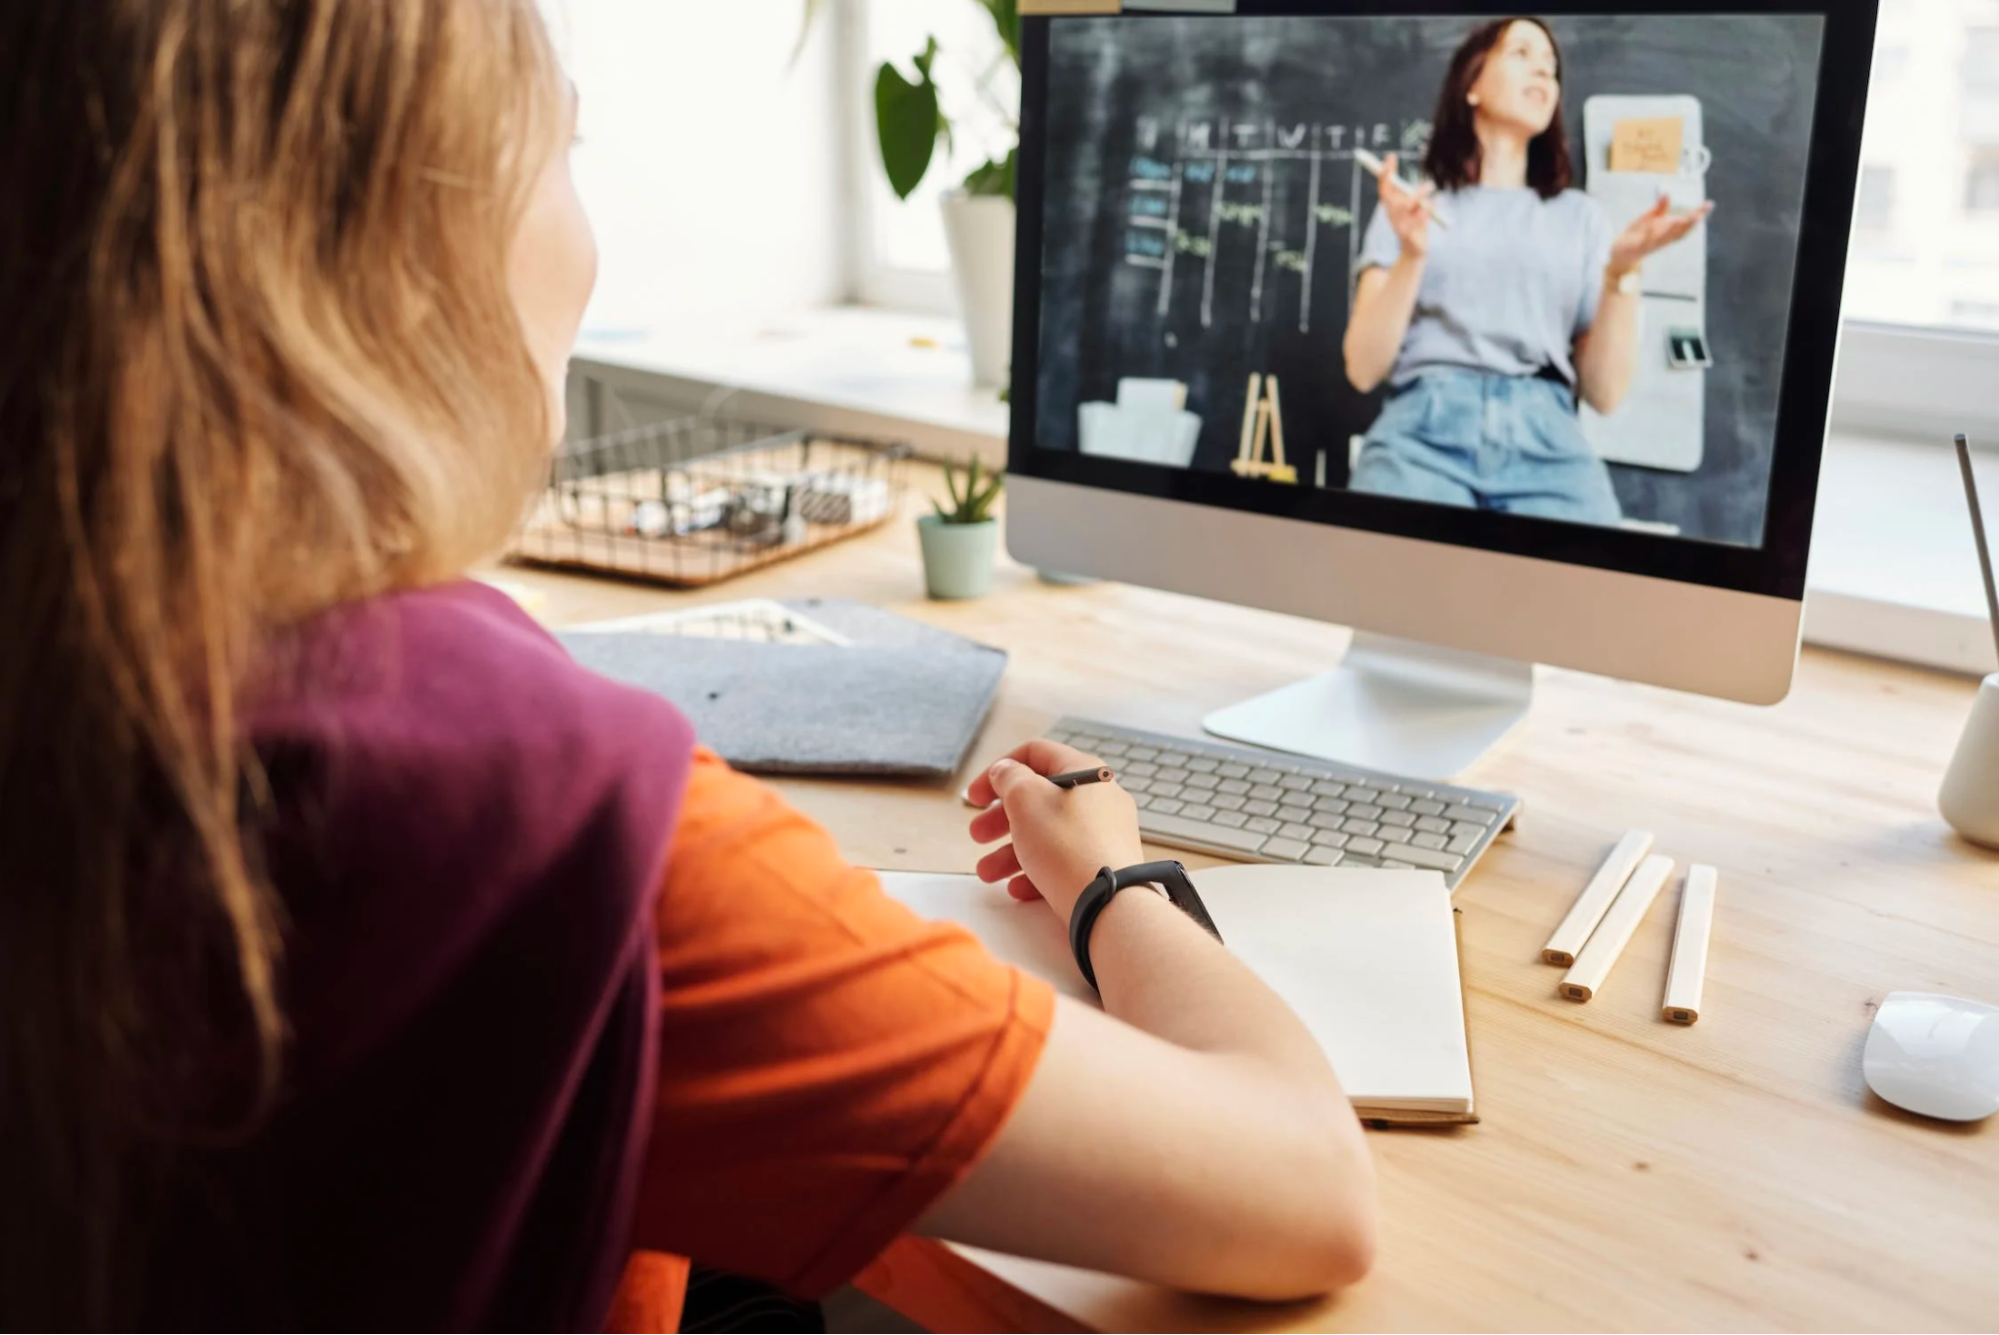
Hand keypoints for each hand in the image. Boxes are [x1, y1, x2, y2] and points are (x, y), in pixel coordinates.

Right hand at [966, 739, 1145, 925]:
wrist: (1107, 903)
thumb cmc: (1069, 846)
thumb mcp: (1025, 799)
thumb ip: (1009, 778)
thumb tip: (1006, 771)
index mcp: (1084, 771)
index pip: (1035, 754)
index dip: (998, 771)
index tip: (977, 797)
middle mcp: (1099, 798)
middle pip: (1039, 799)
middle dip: (1000, 818)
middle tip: (978, 835)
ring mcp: (1105, 833)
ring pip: (1047, 834)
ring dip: (1010, 852)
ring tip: (987, 873)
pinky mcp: (1104, 865)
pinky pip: (1064, 861)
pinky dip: (1037, 871)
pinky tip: (1018, 888)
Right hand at [1375, 153, 1434, 260]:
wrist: (1414, 250)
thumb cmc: (1412, 223)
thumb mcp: (1407, 206)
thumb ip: (1404, 191)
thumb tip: (1397, 167)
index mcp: (1390, 207)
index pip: (1383, 188)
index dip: (1385, 173)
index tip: (1391, 156)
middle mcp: (1392, 216)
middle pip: (1391, 197)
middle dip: (1395, 180)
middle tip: (1410, 168)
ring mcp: (1400, 226)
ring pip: (1407, 206)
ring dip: (1419, 194)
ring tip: (1430, 185)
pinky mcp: (1411, 236)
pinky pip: (1420, 219)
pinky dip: (1428, 209)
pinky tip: (1436, 202)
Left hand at [1608, 195, 1712, 277]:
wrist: (1621, 251)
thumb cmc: (1638, 234)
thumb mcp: (1649, 218)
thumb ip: (1659, 207)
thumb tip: (1666, 193)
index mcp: (1668, 230)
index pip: (1686, 222)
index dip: (1698, 214)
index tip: (1709, 204)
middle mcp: (1664, 238)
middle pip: (1680, 231)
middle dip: (1691, 222)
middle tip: (1700, 213)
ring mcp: (1653, 243)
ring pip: (1666, 238)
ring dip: (1674, 229)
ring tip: (1683, 219)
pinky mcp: (1639, 247)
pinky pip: (1645, 241)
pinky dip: (1648, 235)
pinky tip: (1650, 226)